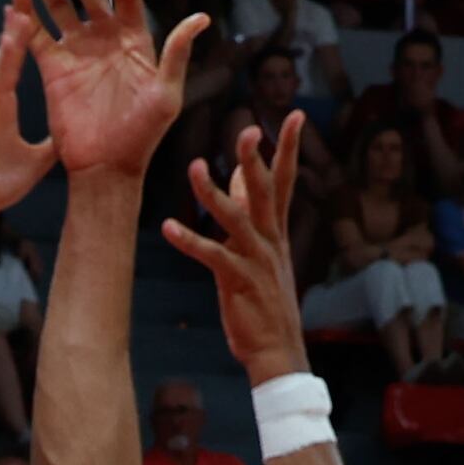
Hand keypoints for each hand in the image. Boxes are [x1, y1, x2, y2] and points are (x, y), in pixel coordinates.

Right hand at [0, 2, 53, 238]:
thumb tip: (83, 125)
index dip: (22, 42)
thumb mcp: (37, 160)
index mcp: (2, 109)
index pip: (14, 67)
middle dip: (12, 37)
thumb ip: (57, 138)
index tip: (30, 14)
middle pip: (2, 66)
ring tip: (8, 33)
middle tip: (21, 4)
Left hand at [161, 114, 314, 382]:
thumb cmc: (264, 301)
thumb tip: (244, 178)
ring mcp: (256, 261)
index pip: (285, 181)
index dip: (289, 147)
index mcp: (276, 232)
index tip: (295, 114)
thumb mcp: (261, 252)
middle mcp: (270, 241)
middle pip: (266, 191)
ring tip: (195, 166)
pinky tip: (168, 227)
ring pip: (236, 218)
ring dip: (214, 192)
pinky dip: (189, 240)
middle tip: (248, 129)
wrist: (276, 350)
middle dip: (256, 159)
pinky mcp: (238, 282)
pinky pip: (211, 256)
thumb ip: (252, 214)